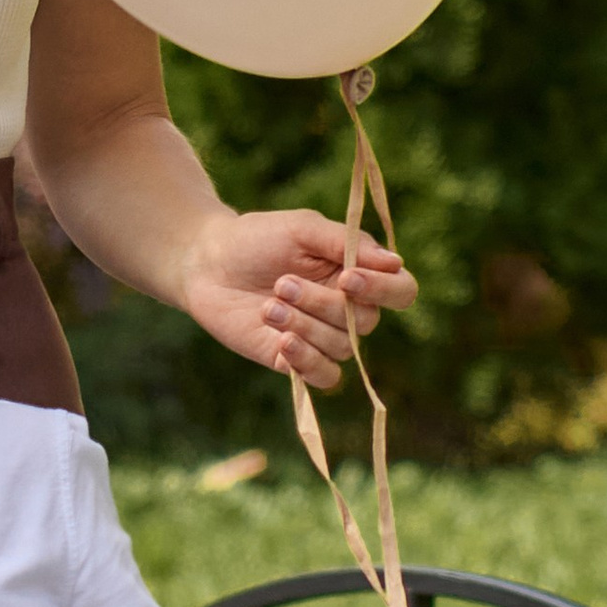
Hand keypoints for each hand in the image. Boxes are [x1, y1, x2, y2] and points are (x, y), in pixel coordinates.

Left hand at [178, 208, 415, 391]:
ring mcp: (321, 336)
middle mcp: (346, 308)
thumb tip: (395, 262)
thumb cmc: (257, 238)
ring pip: (341, 347)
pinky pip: (324, 376)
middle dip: (323, 304)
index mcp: (357, 273)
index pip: (401, 291)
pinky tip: (282, 342)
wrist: (206, 263)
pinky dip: (307, 360)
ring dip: (304, 326)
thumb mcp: (303, 229)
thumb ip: (346, 243)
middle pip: (365, 322)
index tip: (347, 276)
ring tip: (269, 306)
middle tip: (282, 283)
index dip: (382, 289)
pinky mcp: (295, 360)